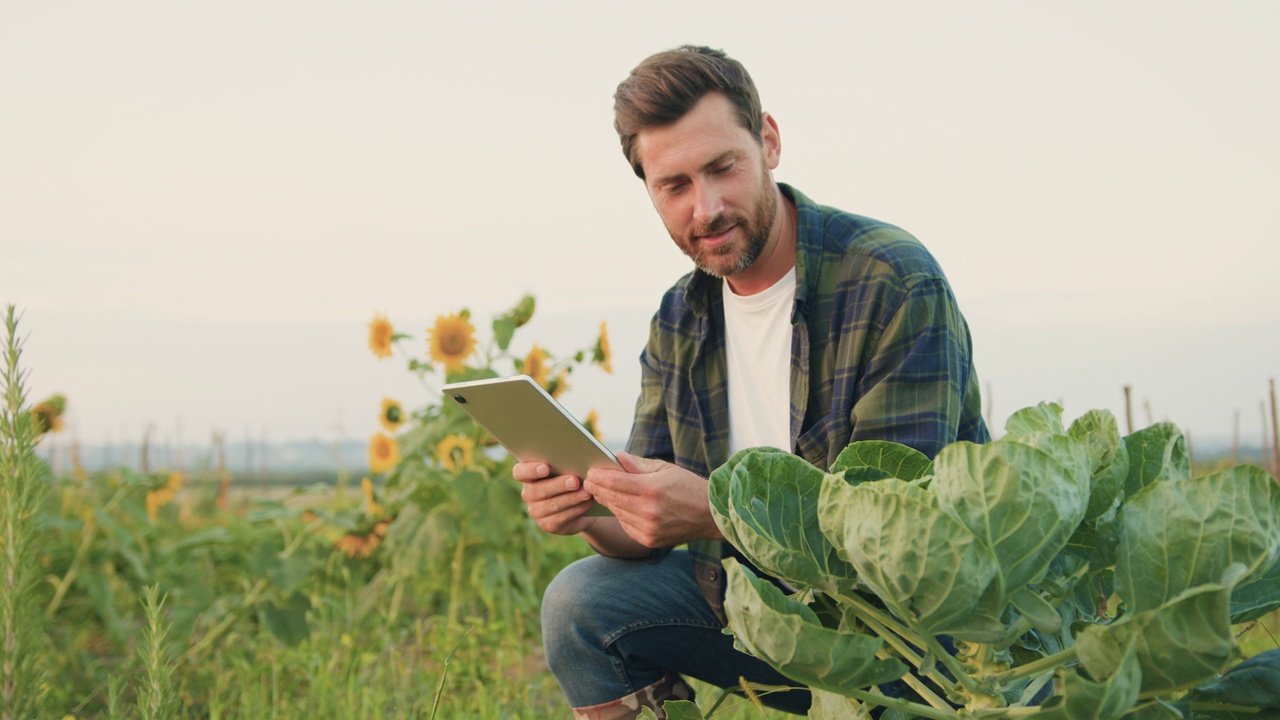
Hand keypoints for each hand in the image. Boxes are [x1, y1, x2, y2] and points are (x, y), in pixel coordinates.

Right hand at [512, 461, 597, 535]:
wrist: (580, 503)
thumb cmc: (571, 477)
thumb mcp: (567, 467)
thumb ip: (565, 462)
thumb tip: (576, 456)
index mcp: (527, 475)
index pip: (519, 472)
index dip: (530, 470)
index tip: (545, 467)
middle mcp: (528, 493)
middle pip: (538, 490)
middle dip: (558, 485)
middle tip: (575, 480)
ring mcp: (536, 511)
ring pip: (551, 505)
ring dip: (571, 498)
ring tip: (586, 492)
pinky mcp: (547, 524)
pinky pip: (560, 518)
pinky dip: (576, 509)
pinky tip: (587, 503)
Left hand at [584, 451, 723, 547]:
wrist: (710, 515)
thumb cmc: (687, 486)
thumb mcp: (665, 468)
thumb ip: (638, 464)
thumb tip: (616, 456)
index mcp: (652, 489)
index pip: (615, 482)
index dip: (599, 476)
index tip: (590, 472)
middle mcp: (648, 511)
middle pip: (612, 498)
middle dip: (597, 489)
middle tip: (587, 482)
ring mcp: (648, 528)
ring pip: (617, 513)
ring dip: (606, 502)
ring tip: (598, 492)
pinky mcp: (649, 540)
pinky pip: (626, 526)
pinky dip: (620, 515)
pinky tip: (617, 507)